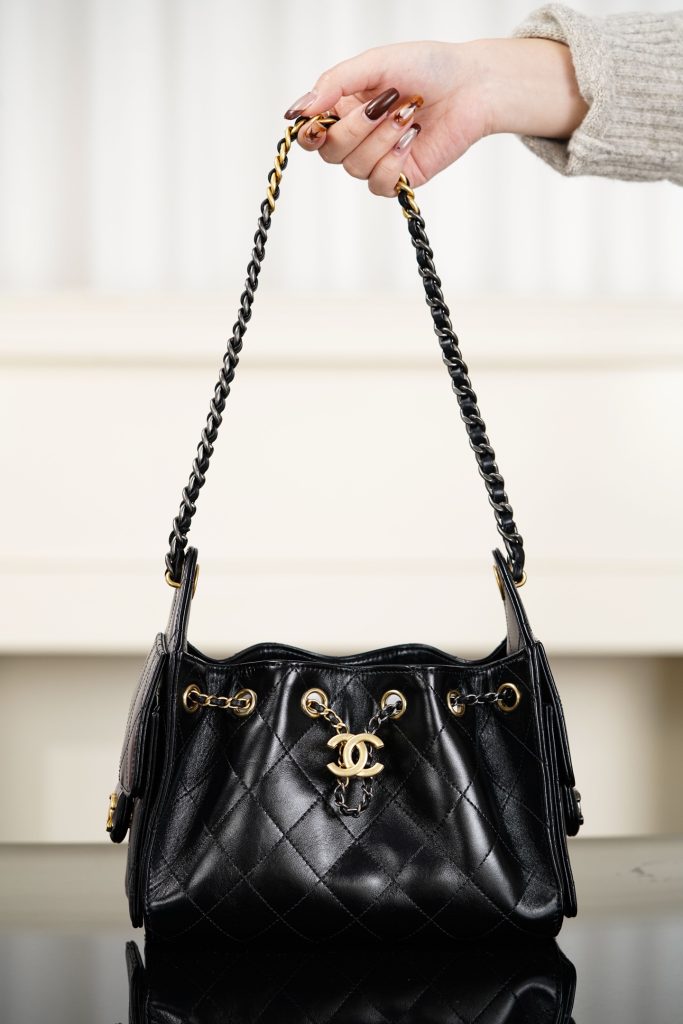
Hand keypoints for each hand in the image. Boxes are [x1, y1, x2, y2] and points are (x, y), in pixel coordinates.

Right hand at [284, 39, 587, 194]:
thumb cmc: (427, 67)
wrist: (472, 86)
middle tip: (387, 102)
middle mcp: (356, 136)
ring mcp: (377, 159)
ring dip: (382, 139)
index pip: (310, 134)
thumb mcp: (374, 64)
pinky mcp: (399, 178)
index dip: (309, 133)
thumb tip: (298, 111)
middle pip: (330, 152)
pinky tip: (413, 138)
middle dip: (356, 128)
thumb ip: (334, 84)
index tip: (318, 123)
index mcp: (344, 107)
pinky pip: (379, 183)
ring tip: (409, 114)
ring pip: (355, 168)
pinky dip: (394, 161)